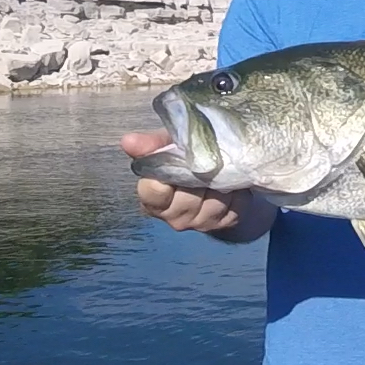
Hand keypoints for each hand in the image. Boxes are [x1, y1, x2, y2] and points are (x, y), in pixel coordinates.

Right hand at [121, 129, 254, 234]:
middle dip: (198, 177)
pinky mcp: (225, 223)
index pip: (154, 193)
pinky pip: (235, 207)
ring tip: (221, 168)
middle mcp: (174, 217)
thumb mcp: (167, 145)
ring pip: (213, 203)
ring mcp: (200, 223)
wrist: (217, 172)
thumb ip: (149, 146)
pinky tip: (233, 182)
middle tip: (205, 160)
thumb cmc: (186, 158)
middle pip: (187, 199)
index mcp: (153, 200)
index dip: (165, 176)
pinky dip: (237, 193)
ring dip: (220, 183)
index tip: (177, 159)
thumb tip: (127, 141)